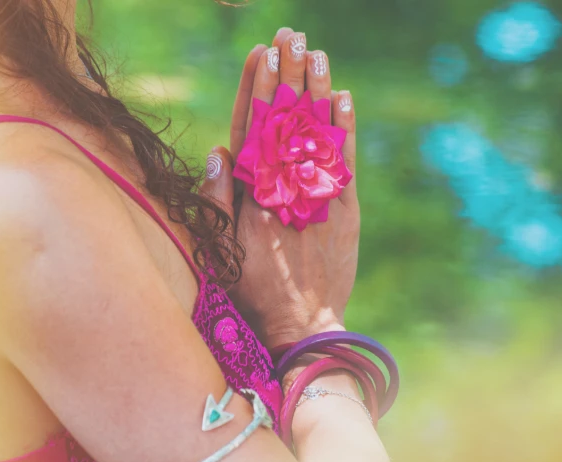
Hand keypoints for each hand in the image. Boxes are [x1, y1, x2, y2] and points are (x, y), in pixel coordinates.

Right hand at [204, 28, 358, 349]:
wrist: (302, 324)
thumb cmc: (253, 291)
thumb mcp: (220, 249)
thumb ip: (218, 199)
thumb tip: (219, 150)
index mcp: (251, 192)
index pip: (253, 126)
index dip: (258, 87)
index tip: (262, 53)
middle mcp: (283, 186)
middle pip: (286, 119)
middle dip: (288, 74)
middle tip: (291, 36)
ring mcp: (315, 195)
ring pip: (314, 132)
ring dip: (315, 89)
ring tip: (316, 52)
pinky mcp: (343, 209)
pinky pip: (343, 160)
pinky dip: (343, 128)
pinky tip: (343, 97)